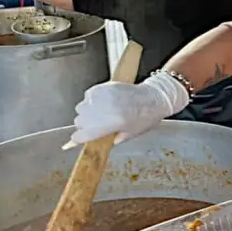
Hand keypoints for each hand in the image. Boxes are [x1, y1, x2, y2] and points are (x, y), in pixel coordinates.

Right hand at [68, 72, 190, 146]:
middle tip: (95, 125)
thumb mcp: (127, 135)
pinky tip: (103, 103)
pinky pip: (87, 96)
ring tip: (100, 112)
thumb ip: (108, 140)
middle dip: (84, 125)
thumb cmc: (143, 118)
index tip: (79, 138)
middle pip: (78, 121)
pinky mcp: (102, 87)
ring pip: (80, 108)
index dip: (79, 138)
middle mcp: (103, 110)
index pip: (82, 134)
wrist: (152, 98)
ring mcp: (102, 97)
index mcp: (110, 124)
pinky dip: (91, 101)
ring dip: (86, 112)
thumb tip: (94, 143)